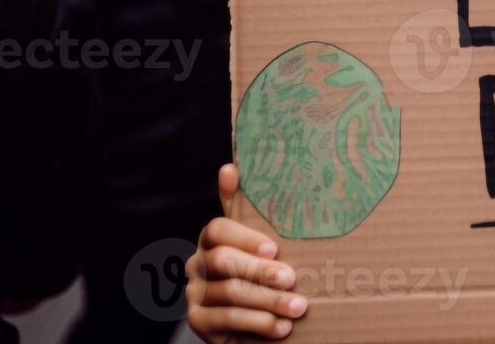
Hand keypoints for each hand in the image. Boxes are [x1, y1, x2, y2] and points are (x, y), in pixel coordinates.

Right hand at [187, 164, 307, 342]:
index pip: (217, 230)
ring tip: (298, 306)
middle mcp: (197, 265)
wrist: (250, 321)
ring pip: (229, 293)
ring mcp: (195, 295)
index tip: (274, 248)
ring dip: (267, 300)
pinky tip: (282, 326)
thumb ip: (243, 208)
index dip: (244, 237)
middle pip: (222, 262)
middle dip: (259, 271)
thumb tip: (229, 167)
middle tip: (291, 278)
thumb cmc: (259, 271)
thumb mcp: (256, 241)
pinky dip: (258, 324)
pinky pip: (227, 321)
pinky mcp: (199, 322)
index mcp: (211, 240)